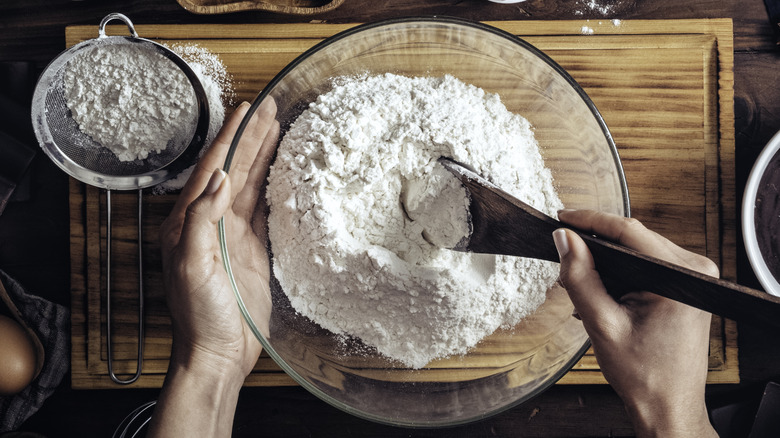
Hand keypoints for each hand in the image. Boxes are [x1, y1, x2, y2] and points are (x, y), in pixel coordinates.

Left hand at [148, 99, 278, 436]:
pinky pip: (264, 208)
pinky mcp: (253, 249)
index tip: (246, 109)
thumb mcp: (191, 266)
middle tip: (270, 107)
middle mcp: (211, 222)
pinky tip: (284, 169)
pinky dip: (274, 185)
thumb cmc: (199, 315)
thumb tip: (221, 180)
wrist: (219, 352)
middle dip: (251, 136)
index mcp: (189, 221)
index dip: (230, 137)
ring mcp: (234, 234)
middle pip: (234, 168)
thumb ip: (201, 221)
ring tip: (279, 126)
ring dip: (263, 154)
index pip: (212, 168)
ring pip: (251, 183)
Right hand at [553, 210, 717, 437]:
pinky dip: (622, 270)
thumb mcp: (601, 323)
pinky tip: (604, 289)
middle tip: (564, 255)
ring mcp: (695, 277)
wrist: (668, 405)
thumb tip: (565, 239)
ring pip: (639, 248)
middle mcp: (695, 271)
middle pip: (634, 237)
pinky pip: (648, 263)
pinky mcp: (687, 285)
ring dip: (608, 259)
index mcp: (680, 276)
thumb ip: (581, 277)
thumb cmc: (643, 373)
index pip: (628, 230)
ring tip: (582, 278)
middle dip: (596, 245)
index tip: (562, 218)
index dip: (590, 220)